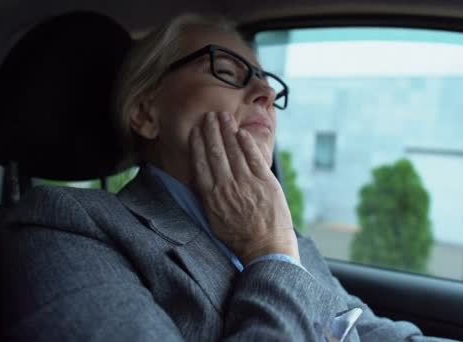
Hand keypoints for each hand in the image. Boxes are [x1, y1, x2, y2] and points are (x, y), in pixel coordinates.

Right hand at [190, 111, 298, 264]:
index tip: (196, 130)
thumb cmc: (240, 237)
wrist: (265, 247)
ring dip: (227, 131)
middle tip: (209, 115)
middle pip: (215, 152)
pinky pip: (253, 157)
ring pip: (234, 151)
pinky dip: (246, 143)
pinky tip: (241, 132)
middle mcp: (226, 187)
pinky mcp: (265, 182)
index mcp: (211, 197)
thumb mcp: (215, 220)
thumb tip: (202, 179)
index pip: (201, 163)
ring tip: (223, 117)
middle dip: (211, 131)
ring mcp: (247, 183)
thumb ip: (208, 197)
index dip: (198, 143)